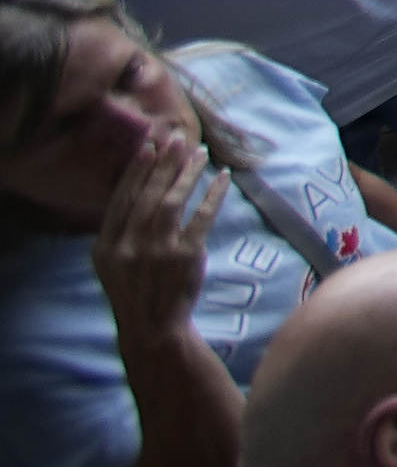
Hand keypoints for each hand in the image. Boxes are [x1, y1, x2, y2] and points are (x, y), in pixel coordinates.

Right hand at [92, 128, 228, 340]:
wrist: (152, 327)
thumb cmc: (135, 290)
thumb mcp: (112, 264)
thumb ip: (120, 231)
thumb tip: (139, 187)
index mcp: (105, 247)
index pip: (122, 200)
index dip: (136, 171)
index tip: (148, 146)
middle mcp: (128, 246)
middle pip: (148, 196)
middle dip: (164, 164)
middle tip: (177, 138)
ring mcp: (157, 251)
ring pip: (173, 202)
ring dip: (187, 174)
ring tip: (200, 153)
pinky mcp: (185, 256)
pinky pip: (201, 217)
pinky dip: (212, 195)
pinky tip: (221, 177)